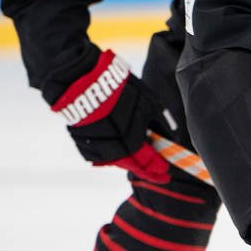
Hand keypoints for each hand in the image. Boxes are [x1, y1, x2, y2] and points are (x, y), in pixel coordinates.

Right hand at [50, 50, 173, 182]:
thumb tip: (171, 135)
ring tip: (138, 160)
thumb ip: (159, 122)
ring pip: (113, 160)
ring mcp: (94, 143)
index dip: (156, 167)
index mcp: (131, 136)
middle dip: (144, 168)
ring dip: (127, 162)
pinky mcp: (79, 139)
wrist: (82, 78)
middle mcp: (112, 144)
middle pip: (130, 164)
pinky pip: (96, 154)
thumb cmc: (120, 88)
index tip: (165, 172)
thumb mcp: (148, 102)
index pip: (146, 159)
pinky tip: (117, 151)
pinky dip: (108, 155)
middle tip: (155, 171)